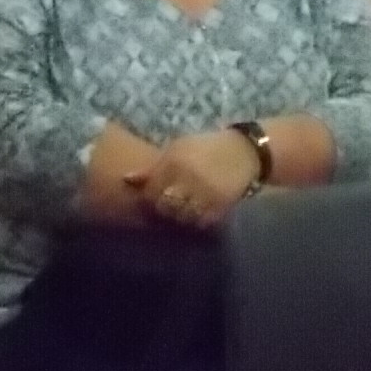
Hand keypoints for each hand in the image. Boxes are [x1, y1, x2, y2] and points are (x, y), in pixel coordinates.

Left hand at [125, 127, 261, 230]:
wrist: (245, 151)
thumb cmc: (205, 148)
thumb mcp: (178, 149)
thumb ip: (153, 167)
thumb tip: (126, 180)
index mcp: (175, 162)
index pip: (150, 190)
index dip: (147, 198)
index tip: (150, 198)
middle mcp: (189, 179)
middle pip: (164, 206)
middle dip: (162, 209)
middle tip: (165, 207)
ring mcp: (206, 194)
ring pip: (181, 217)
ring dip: (178, 216)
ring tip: (180, 211)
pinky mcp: (221, 206)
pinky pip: (200, 222)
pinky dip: (195, 221)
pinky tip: (196, 213)